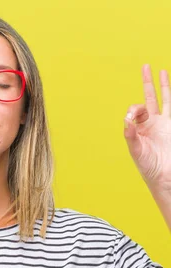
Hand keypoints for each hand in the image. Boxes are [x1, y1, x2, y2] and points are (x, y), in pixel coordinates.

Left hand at [124, 64, 170, 191]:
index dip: (134, 110)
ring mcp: (165, 123)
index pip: (135, 109)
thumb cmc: (148, 166)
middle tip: (145, 66)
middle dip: (147, 82)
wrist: (165, 176)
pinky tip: (170, 87)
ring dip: (164, 85)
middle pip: (149, 97)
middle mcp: (152, 122)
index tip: (133, 118)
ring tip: (162, 71)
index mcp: (139, 127)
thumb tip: (126, 120)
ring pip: (165, 99)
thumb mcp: (136, 151)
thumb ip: (130, 136)